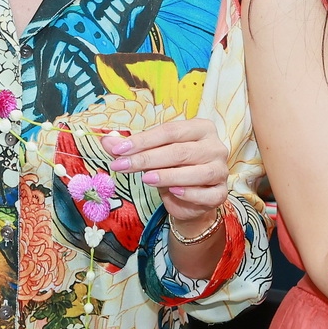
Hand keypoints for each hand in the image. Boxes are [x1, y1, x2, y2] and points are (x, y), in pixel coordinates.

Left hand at [104, 117, 230, 229]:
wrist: (188, 200)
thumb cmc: (172, 169)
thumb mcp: (151, 155)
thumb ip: (131, 148)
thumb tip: (106, 141)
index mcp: (200, 128)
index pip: (170, 131)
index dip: (143, 140)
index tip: (118, 149)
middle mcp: (215, 146)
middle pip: (180, 151)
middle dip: (147, 158)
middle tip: (122, 165)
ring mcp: (221, 170)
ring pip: (197, 172)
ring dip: (168, 175)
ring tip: (145, 178)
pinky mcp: (221, 193)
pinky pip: (207, 194)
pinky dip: (190, 193)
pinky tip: (173, 192)